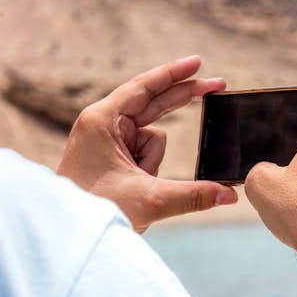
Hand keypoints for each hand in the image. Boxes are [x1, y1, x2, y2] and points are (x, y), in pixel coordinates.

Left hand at [57, 56, 237, 231]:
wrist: (66, 235)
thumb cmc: (93, 212)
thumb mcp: (148, 200)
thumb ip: (193, 195)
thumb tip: (230, 194)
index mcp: (102, 121)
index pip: (144, 87)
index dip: (174, 73)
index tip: (198, 61)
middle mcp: (104, 125)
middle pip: (154, 103)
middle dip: (185, 98)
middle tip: (219, 86)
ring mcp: (109, 142)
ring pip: (153, 140)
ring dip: (154, 163)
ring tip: (137, 185)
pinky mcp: (113, 158)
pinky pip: (146, 156)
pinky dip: (149, 170)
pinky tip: (136, 189)